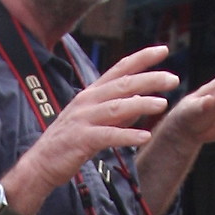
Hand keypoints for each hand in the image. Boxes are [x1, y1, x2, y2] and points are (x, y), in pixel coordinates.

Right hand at [14, 46, 177, 211]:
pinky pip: (108, 136)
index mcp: (91, 94)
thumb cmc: (68, 143)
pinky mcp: (81, 140)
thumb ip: (118, 111)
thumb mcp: (94, 120)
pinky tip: (144, 137)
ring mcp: (83, 120)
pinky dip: (127, 135)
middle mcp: (87, 101)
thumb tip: (142, 101)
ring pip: (117, 107)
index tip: (164, 49)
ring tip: (163, 104)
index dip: (142, 58)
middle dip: (150, 79)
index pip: (120, 69)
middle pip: (123, 85)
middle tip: (173, 79)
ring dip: (142, 105)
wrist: (41, 164)